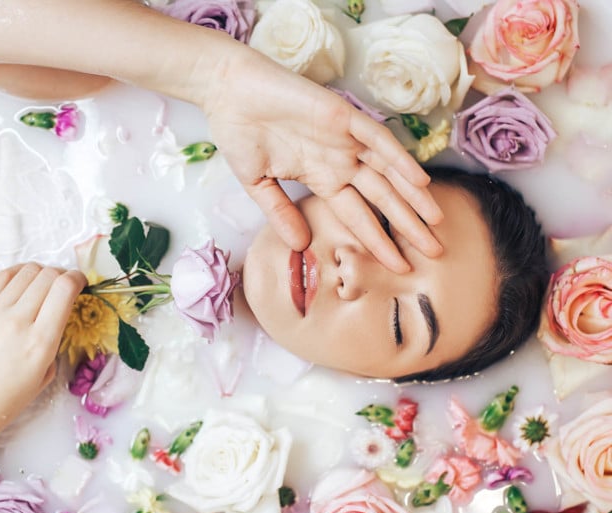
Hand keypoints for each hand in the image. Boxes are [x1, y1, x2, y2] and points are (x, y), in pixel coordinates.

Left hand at [0, 263, 85, 490]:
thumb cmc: (4, 401)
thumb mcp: (44, 375)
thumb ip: (54, 340)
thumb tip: (59, 313)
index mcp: (40, 342)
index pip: (65, 289)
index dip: (78, 279)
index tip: (81, 283)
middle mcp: (17, 321)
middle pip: (48, 275)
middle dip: (63, 275)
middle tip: (65, 286)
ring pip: (27, 271)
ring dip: (42, 273)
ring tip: (44, 285)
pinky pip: (3, 276)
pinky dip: (19, 273)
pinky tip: (23, 282)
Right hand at [203, 53, 443, 272]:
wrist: (228, 91)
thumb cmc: (239, 134)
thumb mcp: (258, 185)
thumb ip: (281, 212)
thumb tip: (301, 245)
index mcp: (322, 178)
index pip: (358, 217)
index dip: (379, 242)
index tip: (399, 267)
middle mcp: (340, 161)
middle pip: (383, 199)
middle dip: (408, 226)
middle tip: (435, 253)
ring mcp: (344, 139)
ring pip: (388, 172)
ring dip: (413, 196)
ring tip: (436, 222)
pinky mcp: (343, 116)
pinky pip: (377, 139)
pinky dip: (398, 158)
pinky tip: (417, 180)